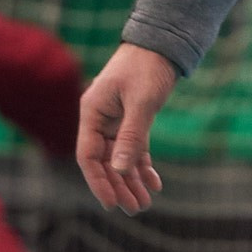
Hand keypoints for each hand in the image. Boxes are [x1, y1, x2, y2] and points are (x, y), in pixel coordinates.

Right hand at [76, 43, 175, 212]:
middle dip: (118, 186)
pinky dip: (143, 166)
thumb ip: (131, 135)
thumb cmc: (148, 67)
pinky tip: (154, 183)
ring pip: (119, 158)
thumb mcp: (141, 102)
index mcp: (92, 112)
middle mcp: (100, 118)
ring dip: (131, 180)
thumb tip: (119, 169)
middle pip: (103, 161)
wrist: (163, 42)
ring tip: (144, 203)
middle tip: (134, 209)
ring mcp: (115, 119)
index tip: (112, 204)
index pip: (88, 156)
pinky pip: (133, 148)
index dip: (98, 182)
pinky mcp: (131, 118)